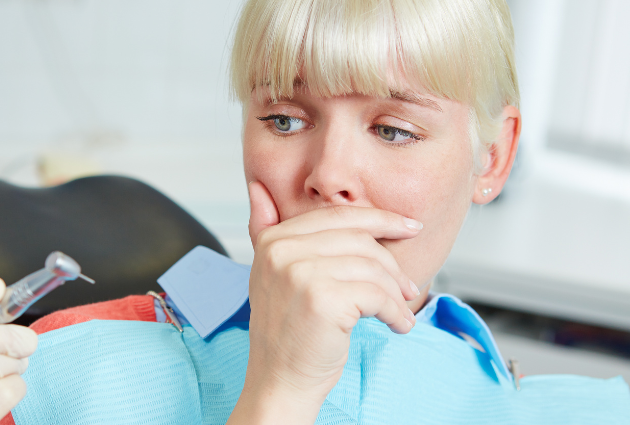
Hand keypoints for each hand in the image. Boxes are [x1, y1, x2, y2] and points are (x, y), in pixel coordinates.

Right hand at [228, 182, 421, 423]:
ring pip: (372, 267)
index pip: (338, 216)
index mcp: (273, 240)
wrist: (279, 380)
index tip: (408, 227)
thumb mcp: (270, 273)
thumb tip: (257, 187)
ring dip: (396, 293)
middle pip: (360, 239)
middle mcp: (281, 251)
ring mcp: (299, 274)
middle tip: (407, 285)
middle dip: (392, 263)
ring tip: (401, 309)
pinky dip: (395, 312)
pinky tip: (397, 324)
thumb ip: (265, 229)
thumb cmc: (285, 331)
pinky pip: (377, 295)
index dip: (380, 219)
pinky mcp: (322, 299)